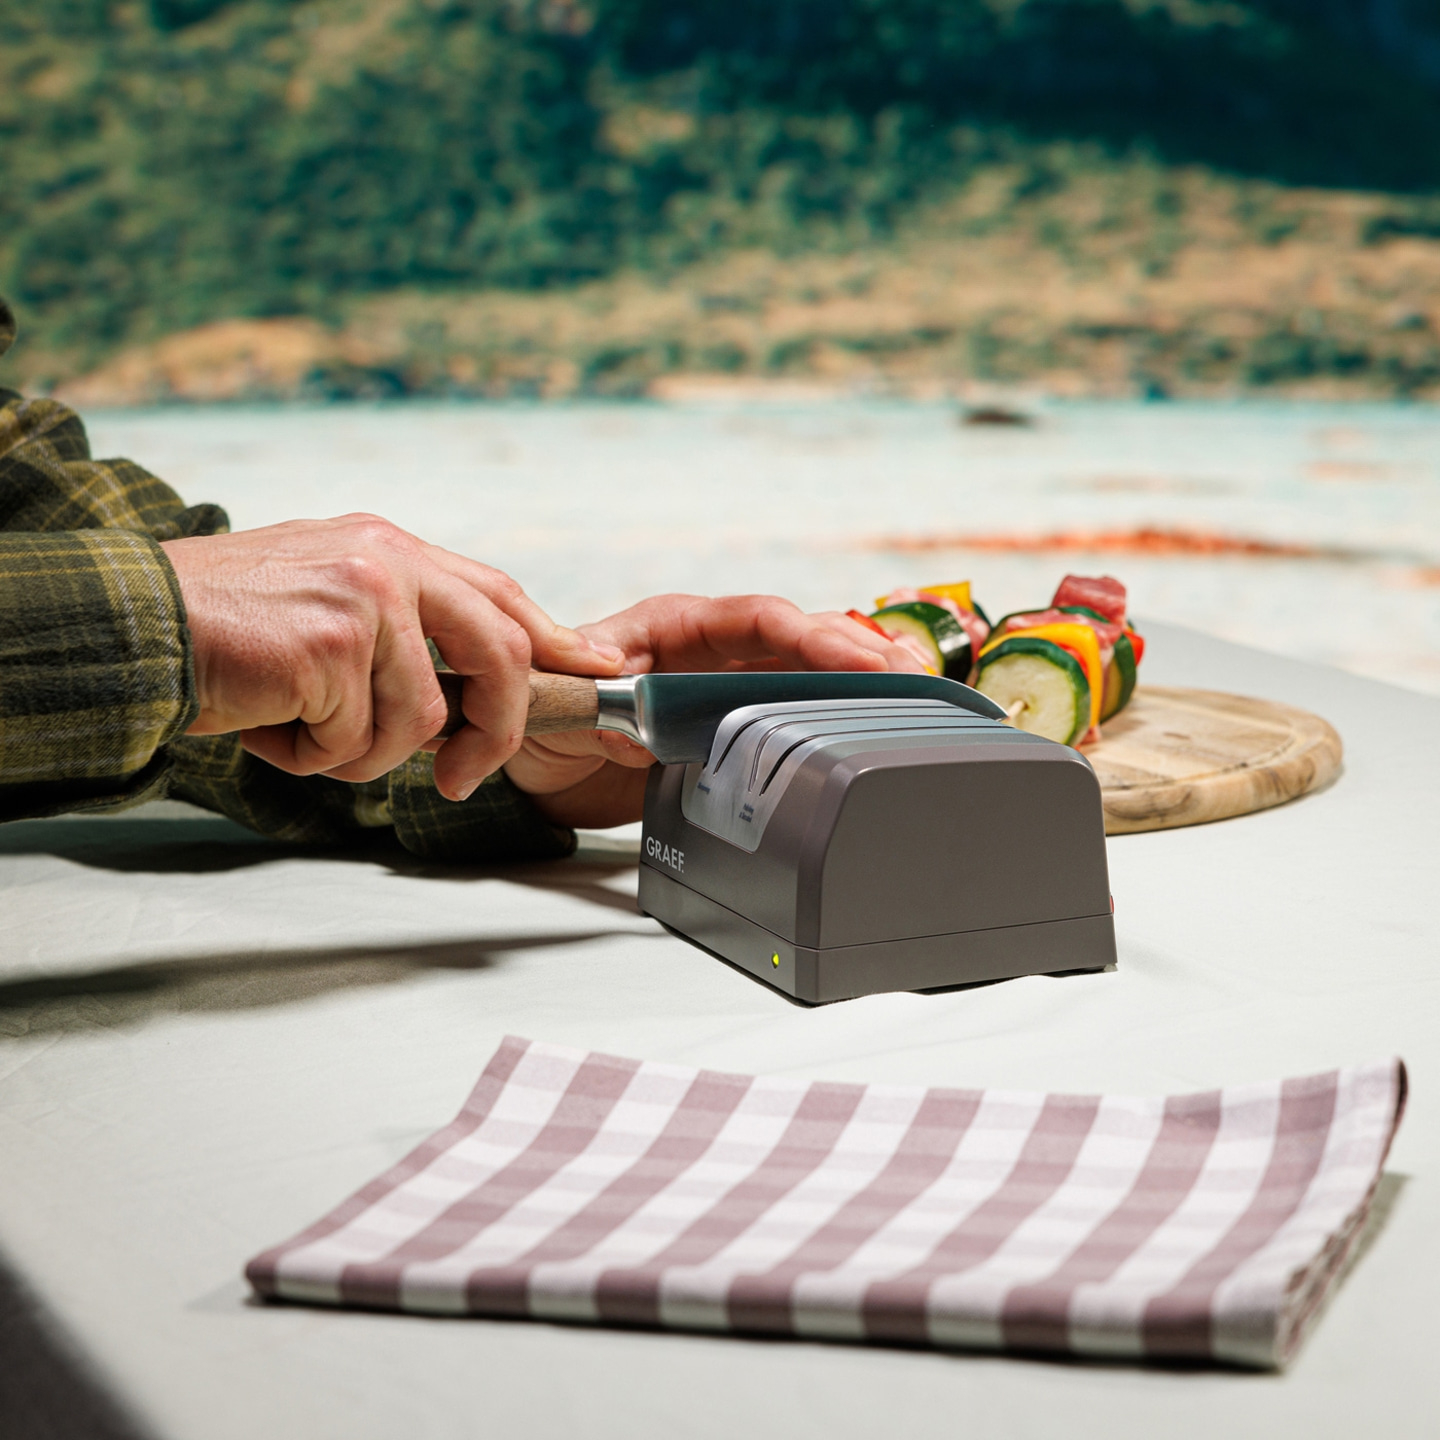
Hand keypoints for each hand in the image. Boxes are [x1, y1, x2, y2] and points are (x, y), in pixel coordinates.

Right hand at [160, 514, 623, 799]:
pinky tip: (270, 724)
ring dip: (358, 752)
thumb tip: (456, 690)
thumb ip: (397, 626)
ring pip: (419, 719)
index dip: (552, 639)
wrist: (134, 626)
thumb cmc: (223, 627)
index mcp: (391, 546)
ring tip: (298, 728)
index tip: (590, 671)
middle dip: (494, 731)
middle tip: (462, 778)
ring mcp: (365, 596)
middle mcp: (387, 559)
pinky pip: (360, 740)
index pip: (498, 594)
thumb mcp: (325, 602)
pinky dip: (314, 756)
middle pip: (499, 651)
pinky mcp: (335, 643)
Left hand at [504, 594, 923, 827]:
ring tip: (919, 689)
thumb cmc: (546, 717)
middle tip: (912, 678)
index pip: (757, 619)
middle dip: (857, 653)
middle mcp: (712, 649)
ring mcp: (729, 685)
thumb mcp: (557, 700)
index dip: (810, 637)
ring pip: (808, 671)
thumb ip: (593, 699)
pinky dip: (838, 713)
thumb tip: (630, 713)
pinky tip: (880, 719)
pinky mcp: (737, 724)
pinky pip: (795, 711)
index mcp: (675, 626)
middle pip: (799, 639)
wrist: (542, 769)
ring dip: (860, 678)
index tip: (858, 660)